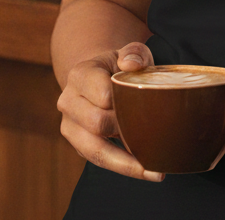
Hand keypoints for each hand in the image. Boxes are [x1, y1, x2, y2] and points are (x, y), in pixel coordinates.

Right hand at [57, 41, 164, 181]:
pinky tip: (146, 171)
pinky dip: (123, 167)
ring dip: (127, 162)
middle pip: (97, 123)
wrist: (99, 77)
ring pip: (95, 151)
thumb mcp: (129, 52)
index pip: (103, 94)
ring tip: (155, 170)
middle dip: (127, 129)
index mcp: (80, 74)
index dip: (125, 101)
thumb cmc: (119, 65)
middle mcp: (68, 101)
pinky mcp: (78, 145)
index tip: (146, 105)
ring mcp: (70, 126)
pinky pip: (99, 161)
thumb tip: (131, 65)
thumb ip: (134, 52)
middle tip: (155, 131)